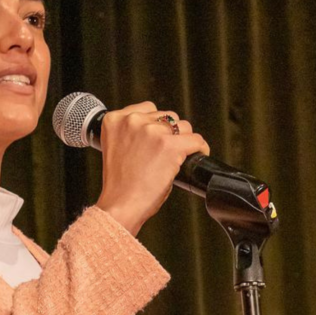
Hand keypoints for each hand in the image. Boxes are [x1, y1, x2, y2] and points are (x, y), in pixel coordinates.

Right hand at [96, 101, 210, 236]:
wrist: (120, 205)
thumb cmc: (120, 185)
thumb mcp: (118, 148)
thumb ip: (133, 134)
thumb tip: (160, 132)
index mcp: (115, 119)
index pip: (148, 108)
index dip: (157, 124)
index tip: (160, 138)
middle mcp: (133, 120)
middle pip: (167, 117)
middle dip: (171, 133)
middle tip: (169, 153)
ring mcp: (152, 131)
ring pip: (183, 126)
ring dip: (184, 140)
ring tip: (181, 156)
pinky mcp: (170, 145)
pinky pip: (195, 140)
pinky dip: (200, 148)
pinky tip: (199, 154)